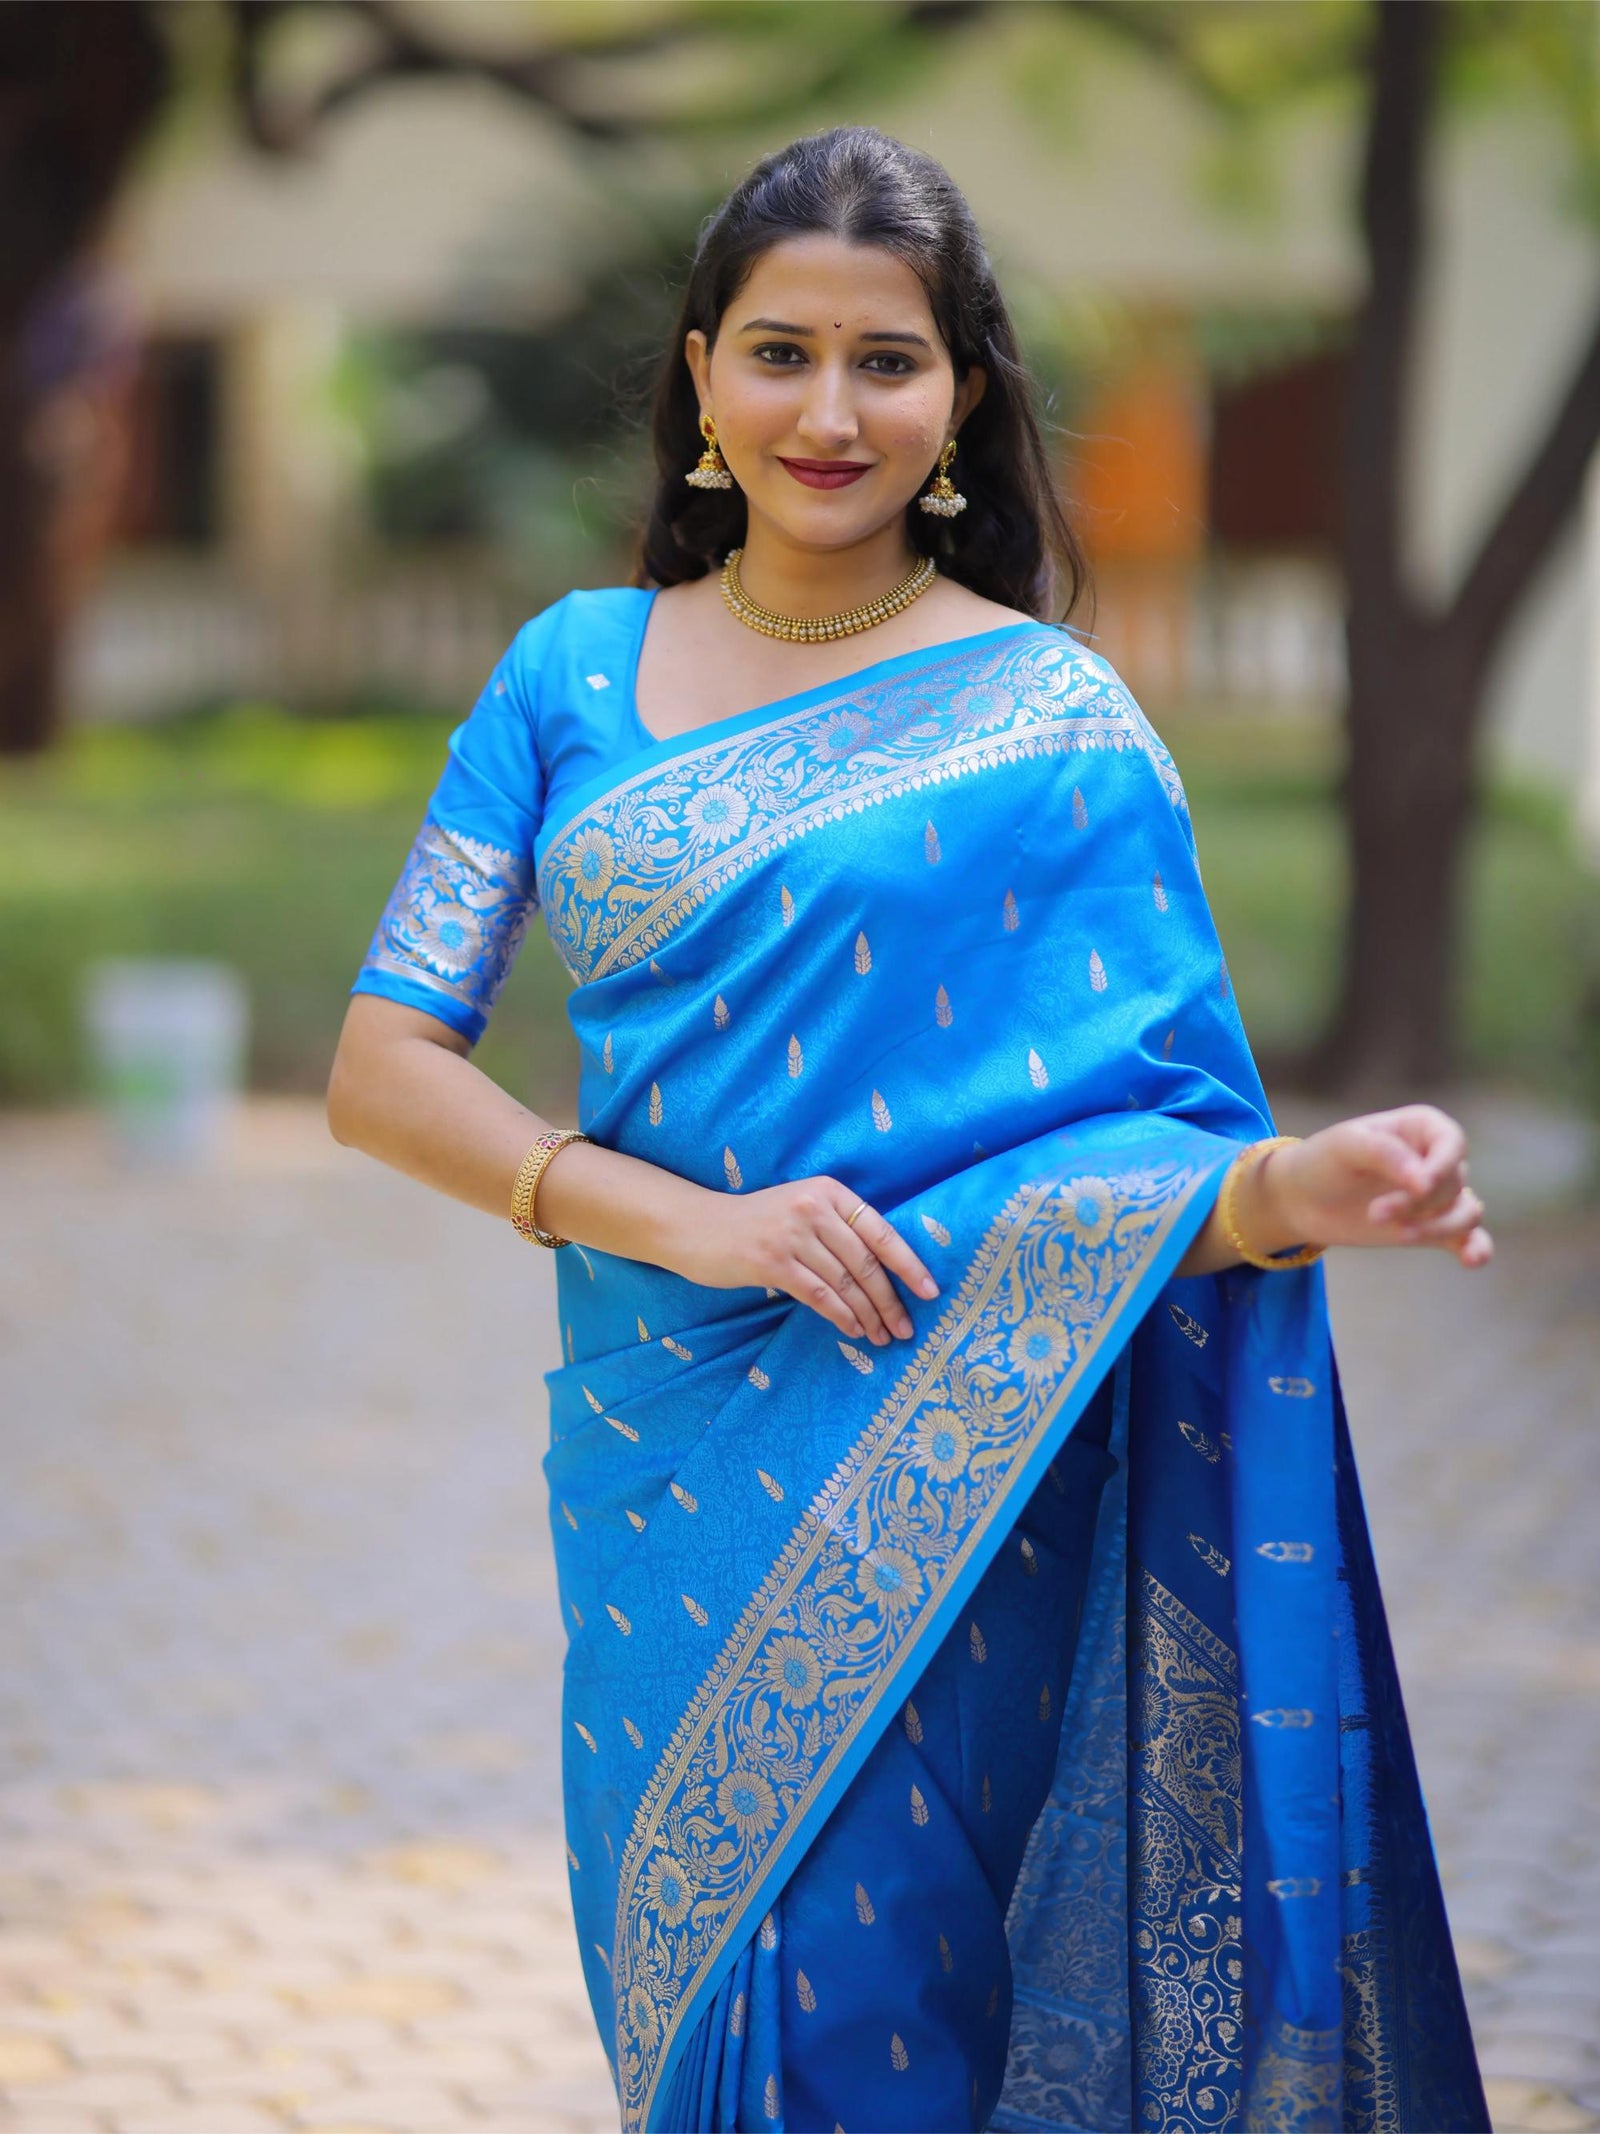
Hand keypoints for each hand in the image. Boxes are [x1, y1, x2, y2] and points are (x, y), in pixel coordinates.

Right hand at [664, 1176, 940, 1343]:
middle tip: (906, 1328)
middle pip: (866, 1263)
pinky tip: (852, 1329)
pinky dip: (840, 1315)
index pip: (881, 1231)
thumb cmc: (756, 1222)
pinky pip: (818, 1295)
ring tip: (882, 1336)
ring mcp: (792, 1235)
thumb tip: (883, 1271)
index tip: (930, 1292)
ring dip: (868, 1314)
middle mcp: (814, 1208)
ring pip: (845, 1282)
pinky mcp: (772, 1262)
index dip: (909, 1264)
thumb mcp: (801, 1210)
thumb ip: (836, 1229)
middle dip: (890, 1300)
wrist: (698, 1226)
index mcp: (828, 1191)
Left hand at [1264, 1105, 1492, 1267]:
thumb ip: (1386, 1155)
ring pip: (1466, 1212)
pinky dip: (1476, 1249)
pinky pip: (1469, 1238)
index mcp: (1422, 1127)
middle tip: (1374, 1213)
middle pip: (1453, 1183)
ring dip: (1438, 1228)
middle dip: (1418, 1203)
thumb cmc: (1323, 1161)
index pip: (1453, 1143)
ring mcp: (1437, 1196)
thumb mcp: (1346, 1146)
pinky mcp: (1432, 1227)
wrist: (1301, 1200)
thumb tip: (1426, 1182)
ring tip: (1399, 1235)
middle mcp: (1436, 1159)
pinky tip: (1472, 1261)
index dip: (1441, 1168)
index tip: (1418, 1187)